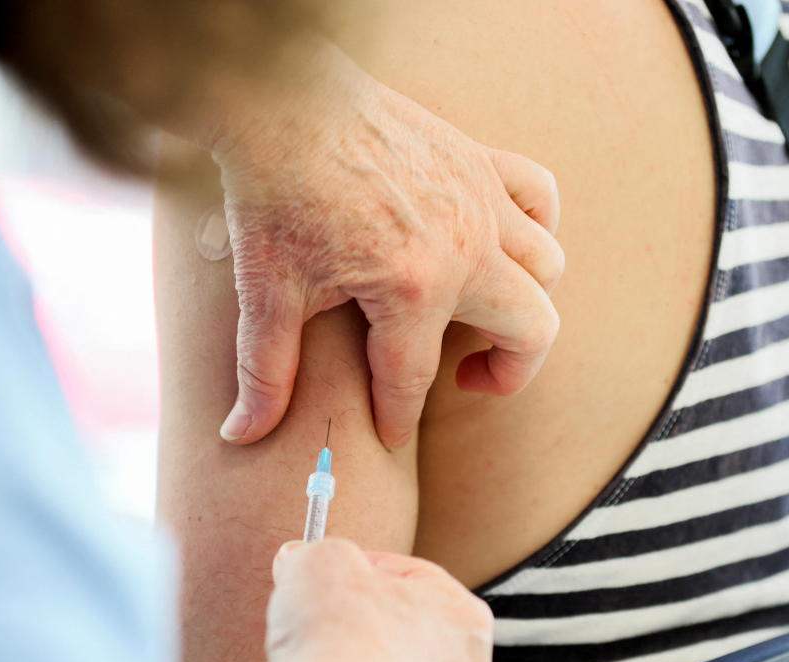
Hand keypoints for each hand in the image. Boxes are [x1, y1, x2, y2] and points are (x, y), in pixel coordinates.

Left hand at [209, 41, 563, 448]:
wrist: (277, 99)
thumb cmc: (271, 193)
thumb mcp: (266, 291)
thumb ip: (264, 372)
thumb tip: (240, 435)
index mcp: (412, 287)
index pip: (415, 380)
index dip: (398, 417)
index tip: (389, 434)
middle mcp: (465, 247)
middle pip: (532, 332)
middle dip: (507, 373)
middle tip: (467, 379)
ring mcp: (481, 199)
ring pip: (548, 269)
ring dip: (526, 304)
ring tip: (484, 318)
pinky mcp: (480, 161)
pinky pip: (541, 198)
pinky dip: (537, 227)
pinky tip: (503, 246)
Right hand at [267, 539, 493, 661]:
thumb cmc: (335, 636)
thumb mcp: (319, 561)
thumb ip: (317, 553)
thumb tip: (300, 560)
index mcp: (464, 617)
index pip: (413, 581)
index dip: (361, 573)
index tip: (325, 582)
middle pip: (413, 647)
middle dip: (366, 640)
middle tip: (317, 638)